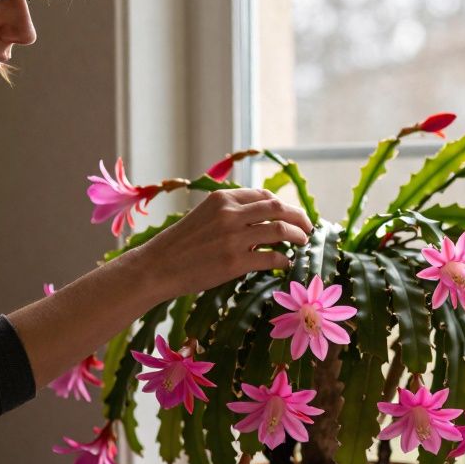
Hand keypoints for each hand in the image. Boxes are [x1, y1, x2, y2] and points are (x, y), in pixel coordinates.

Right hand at [137, 189, 313, 298]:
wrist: (156, 267)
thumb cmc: (179, 245)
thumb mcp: (204, 216)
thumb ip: (230, 213)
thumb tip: (263, 217)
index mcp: (222, 199)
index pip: (263, 196)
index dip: (283, 205)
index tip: (291, 214)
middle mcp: (230, 214)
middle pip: (278, 209)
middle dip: (299, 217)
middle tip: (309, 227)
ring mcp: (234, 238)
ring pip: (280, 230)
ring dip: (298, 236)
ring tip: (303, 242)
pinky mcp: (235, 262)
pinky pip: (272, 257)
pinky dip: (284, 259)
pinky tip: (286, 262)